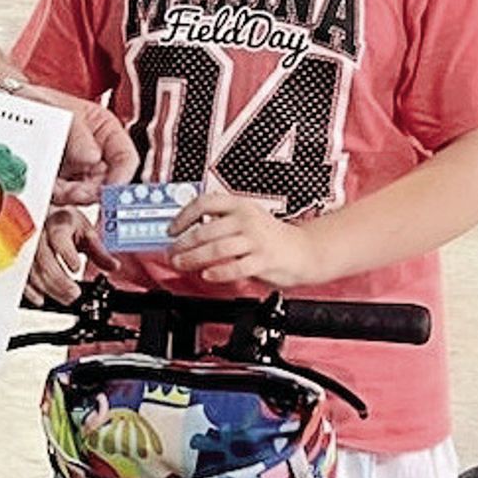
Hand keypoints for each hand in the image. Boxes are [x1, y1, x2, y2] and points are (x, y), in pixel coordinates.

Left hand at [22, 84, 137, 203]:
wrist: (9, 108)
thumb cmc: (40, 102)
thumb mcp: (61, 111)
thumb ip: (78, 133)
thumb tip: (92, 158)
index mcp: (105, 132)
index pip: (125, 158)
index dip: (122, 176)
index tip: (110, 189)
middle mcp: (95, 153)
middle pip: (106, 182)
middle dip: (93, 191)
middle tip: (77, 193)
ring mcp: (77, 169)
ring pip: (85, 193)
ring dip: (73, 195)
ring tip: (58, 189)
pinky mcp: (58, 181)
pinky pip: (62, 195)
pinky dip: (56, 195)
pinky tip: (47, 186)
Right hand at [24, 207, 119, 305]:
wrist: (46, 215)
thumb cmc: (64, 222)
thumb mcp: (85, 232)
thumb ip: (99, 251)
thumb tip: (113, 266)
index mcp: (58, 223)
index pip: (59, 237)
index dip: (67, 253)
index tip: (77, 267)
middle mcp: (40, 234)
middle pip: (45, 259)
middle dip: (60, 279)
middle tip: (75, 294)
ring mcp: (28, 247)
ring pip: (33, 270)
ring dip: (49, 288)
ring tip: (67, 297)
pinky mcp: (21, 259)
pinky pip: (21, 276)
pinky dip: (30, 290)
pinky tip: (41, 298)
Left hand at [168, 190, 315, 286]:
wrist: (306, 250)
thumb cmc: (272, 236)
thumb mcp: (247, 218)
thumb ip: (222, 222)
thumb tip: (188, 233)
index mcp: (239, 205)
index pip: (204, 203)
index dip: (184, 216)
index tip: (171, 229)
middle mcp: (246, 219)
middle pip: (206, 229)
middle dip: (183, 243)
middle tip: (171, 253)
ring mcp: (256, 239)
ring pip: (216, 248)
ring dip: (194, 258)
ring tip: (182, 264)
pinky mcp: (264, 260)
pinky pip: (235, 267)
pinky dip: (218, 272)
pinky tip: (207, 275)